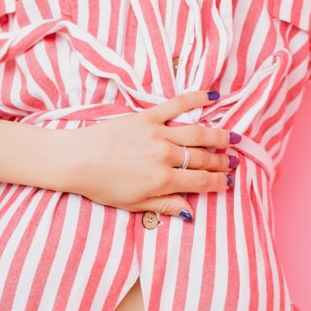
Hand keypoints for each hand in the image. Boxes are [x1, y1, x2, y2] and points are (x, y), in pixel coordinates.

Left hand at [57, 90, 236, 217]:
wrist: (76, 159)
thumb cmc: (101, 186)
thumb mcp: (133, 204)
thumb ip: (164, 206)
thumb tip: (190, 212)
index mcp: (162, 181)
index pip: (201, 182)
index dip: (219, 183)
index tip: (230, 183)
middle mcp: (164, 156)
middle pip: (203, 158)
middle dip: (222, 162)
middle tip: (234, 162)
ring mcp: (157, 134)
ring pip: (197, 134)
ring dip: (218, 136)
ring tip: (232, 139)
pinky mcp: (146, 117)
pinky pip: (177, 105)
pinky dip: (197, 99)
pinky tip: (214, 98)